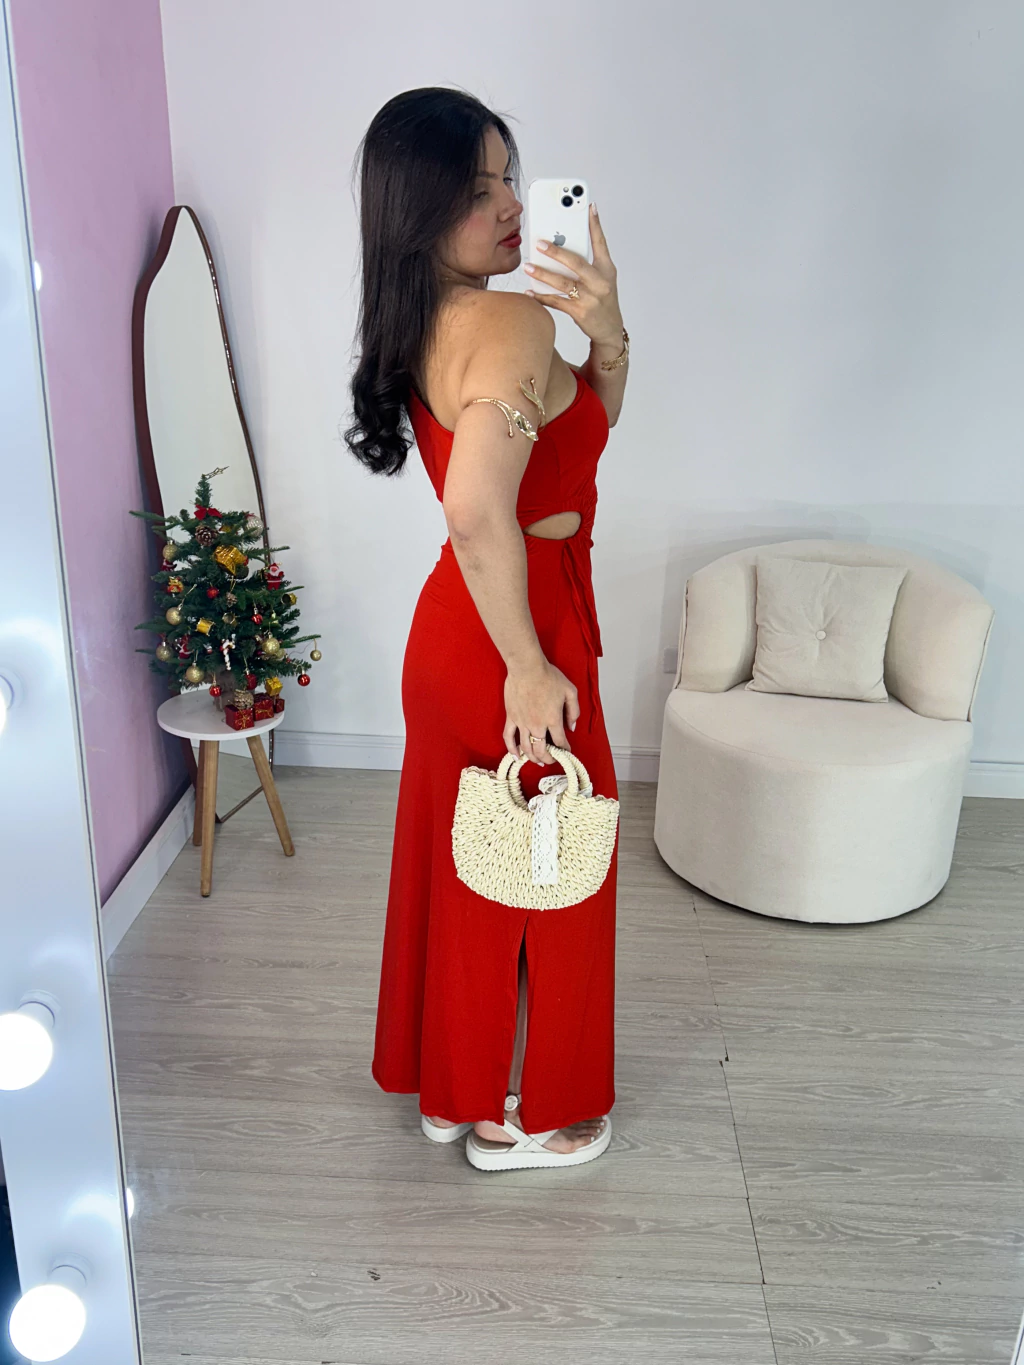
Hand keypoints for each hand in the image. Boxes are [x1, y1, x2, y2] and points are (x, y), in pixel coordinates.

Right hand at [503, 659, 578, 764]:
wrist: (526, 667)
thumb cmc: (548, 676)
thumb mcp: (570, 691)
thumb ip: (574, 711)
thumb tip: (572, 727)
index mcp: (553, 720)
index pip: (560, 742)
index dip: (565, 749)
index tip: (566, 750)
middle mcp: (537, 725)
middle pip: (542, 750)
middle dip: (549, 758)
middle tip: (552, 759)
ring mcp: (522, 723)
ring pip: (526, 748)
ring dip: (533, 758)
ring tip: (538, 761)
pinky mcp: (511, 718)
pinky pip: (509, 738)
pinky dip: (512, 749)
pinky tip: (516, 756)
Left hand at [524, 203, 622, 348]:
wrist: (609, 329)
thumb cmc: (602, 300)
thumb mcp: (602, 279)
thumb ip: (588, 263)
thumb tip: (562, 245)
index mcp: (607, 269)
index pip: (601, 242)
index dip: (595, 224)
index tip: (588, 207)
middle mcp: (600, 282)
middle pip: (576, 263)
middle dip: (557, 252)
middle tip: (539, 243)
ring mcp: (591, 298)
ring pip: (563, 283)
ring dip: (543, 274)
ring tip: (528, 267)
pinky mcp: (580, 312)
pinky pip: (557, 302)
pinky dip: (541, 297)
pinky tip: (529, 292)